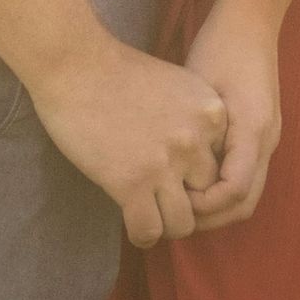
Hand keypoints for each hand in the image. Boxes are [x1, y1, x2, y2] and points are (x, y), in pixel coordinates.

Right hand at [33, 39, 230, 245]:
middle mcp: (196, 140)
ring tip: (151, 216)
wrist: (76, 64)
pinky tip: (133, 224)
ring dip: (167, 224)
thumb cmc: (116, 71)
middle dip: (187, 201)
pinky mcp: (133, 184)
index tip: (181, 177)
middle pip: (207, 194)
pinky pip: (149, 231)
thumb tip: (198, 153)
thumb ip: (193, 118)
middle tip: (164, 200)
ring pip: (183, 223)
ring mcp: (166, 164)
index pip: (224, 164)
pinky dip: (142, 235)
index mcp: (211, 114)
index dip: (200, 175)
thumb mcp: (176, 86)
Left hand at [180, 0, 281, 228]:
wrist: (250, 20)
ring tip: (180, 201)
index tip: (173, 200)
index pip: (233, 192)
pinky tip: (194, 179)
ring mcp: (268, 137)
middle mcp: (266, 140)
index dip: (203, 207)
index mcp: (252, 130)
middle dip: (210, 217)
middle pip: (245, 202)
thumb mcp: (199, 89)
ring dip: (217, 206)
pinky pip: (246, 174)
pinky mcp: (261, 132)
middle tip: (173, 215)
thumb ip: (194, 133)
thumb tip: (174, 175)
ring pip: (248, 192)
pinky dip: (223, 188)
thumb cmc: (219, 47)